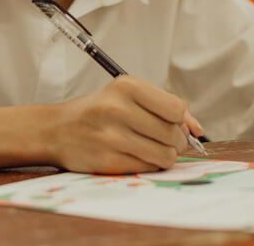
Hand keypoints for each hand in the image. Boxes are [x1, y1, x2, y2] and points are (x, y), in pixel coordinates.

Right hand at [46, 75, 203, 173]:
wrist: (56, 129)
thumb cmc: (99, 111)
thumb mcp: (127, 96)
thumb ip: (165, 106)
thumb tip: (197, 129)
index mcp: (126, 86)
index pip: (175, 109)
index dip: (182, 121)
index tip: (176, 125)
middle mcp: (118, 108)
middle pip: (172, 134)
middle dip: (177, 142)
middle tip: (168, 141)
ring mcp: (112, 136)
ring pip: (164, 155)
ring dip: (167, 156)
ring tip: (155, 150)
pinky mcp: (107, 160)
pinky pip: (147, 168)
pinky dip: (150, 165)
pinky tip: (139, 157)